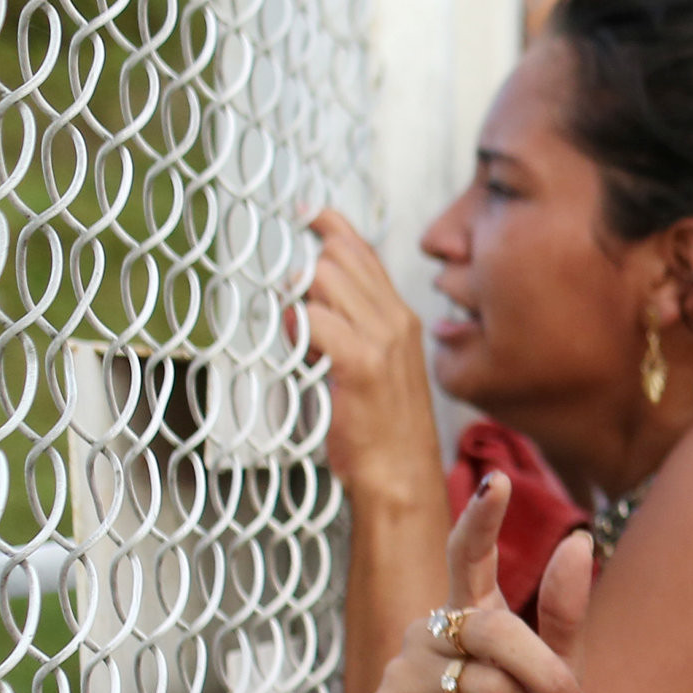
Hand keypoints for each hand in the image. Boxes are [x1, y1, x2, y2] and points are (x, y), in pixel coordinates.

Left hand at [298, 208, 443, 501]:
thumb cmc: (382, 431)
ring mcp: (382, 341)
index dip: (329, 226)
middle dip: (304, 269)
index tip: (304, 214)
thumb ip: (349, 328)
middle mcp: (397, 321)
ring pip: (324, 279)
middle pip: (338, 257)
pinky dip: (297, 325)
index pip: (363, 251)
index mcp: (401, 318)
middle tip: (291, 297)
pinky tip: (296, 342)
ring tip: (296, 329)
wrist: (401, 479)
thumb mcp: (375, 367)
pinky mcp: (361, 364)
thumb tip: (304, 302)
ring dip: (298, 295)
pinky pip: (314, 319)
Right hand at [361, 477, 592, 692]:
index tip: (495, 478)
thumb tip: (579, 541)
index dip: (480, 518)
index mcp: (467, 619)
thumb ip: (565, 615)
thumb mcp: (562, 679)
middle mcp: (427, 636)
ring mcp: (400, 674)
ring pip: (477, 677)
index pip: (466, 556)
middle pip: (491, 627)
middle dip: (544, 671)